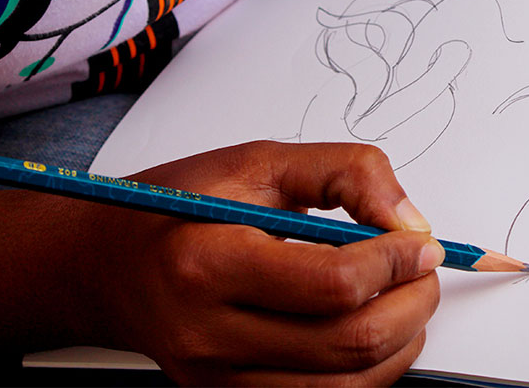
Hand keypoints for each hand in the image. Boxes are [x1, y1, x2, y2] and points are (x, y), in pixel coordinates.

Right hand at [0, 142, 442, 384]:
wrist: (104, 265)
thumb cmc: (178, 206)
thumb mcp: (258, 162)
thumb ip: (344, 173)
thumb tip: (408, 221)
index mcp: (208, 264)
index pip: (333, 285)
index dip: (396, 261)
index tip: (420, 241)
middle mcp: (209, 336)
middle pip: (350, 344)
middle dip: (413, 303)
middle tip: (424, 267)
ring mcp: (218, 381)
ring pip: (347, 387)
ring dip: (402, 342)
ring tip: (405, 295)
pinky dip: (369, 369)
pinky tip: (373, 327)